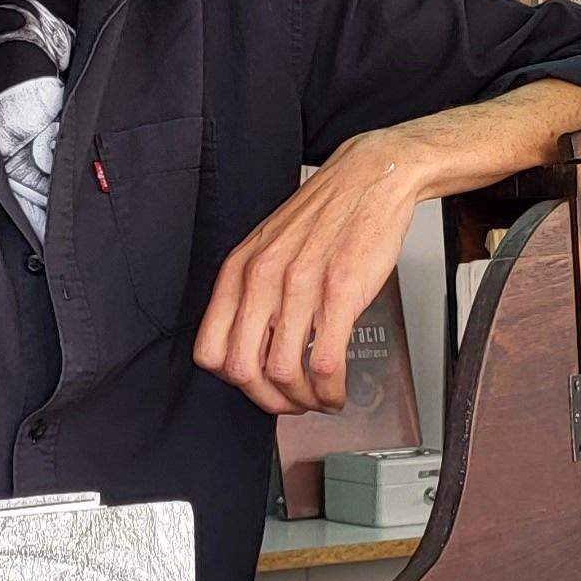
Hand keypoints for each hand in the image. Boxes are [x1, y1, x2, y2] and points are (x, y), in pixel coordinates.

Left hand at [195, 127, 434, 413]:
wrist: (370, 177)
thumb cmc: (325, 214)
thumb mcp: (270, 247)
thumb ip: (254, 291)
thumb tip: (251, 344)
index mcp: (239, 270)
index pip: (210, 350)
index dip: (232, 382)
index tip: (256, 387)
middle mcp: (263, 278)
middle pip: (242, 370)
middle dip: (267, 400)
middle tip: (289, 403)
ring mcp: (301, 286)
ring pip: (283, 372)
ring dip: (302, 400)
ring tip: (318, 399)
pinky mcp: (341, 292)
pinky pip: (325, 363)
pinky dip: (330, 390)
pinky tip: (337, 390)